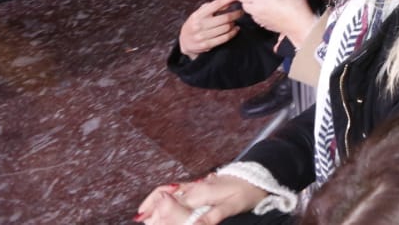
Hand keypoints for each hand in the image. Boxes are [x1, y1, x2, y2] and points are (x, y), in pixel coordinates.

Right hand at [137, 174, 265, 223]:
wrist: (257, 178)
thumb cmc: (246, 192)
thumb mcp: (232, 206)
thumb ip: (211, 216)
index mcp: (199, 193)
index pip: (172, 207)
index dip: (160, 219)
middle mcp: (193, 187)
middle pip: (165, 200)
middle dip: (152, 213)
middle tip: (141, 223)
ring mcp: (195, 185)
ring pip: (167, 193)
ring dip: (154, 204)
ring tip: (143, 217)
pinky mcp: (197, 186)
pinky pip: (174, 190)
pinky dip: (162, 197)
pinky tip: (157, 206)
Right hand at [177, 0, 241, 59]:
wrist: (184, 41)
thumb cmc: (195, 24)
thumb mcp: (200, 13)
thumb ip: (213, 7)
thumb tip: (229, 1)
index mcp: (198, 14)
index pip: (216, 4)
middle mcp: (200, 24)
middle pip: (225, 18)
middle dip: (236, 14)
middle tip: (240, 12)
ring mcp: (203, 35)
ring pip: (226, 28)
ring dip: (234, 24)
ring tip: (235, 21)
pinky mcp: (206, 45)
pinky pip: (224, 38)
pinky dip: (233, 33)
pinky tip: (235, 29)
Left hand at [234, 0, 317, 41]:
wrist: (301, 26)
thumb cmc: (297, 8)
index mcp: (262, 0)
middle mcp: (258, 10)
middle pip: (243, 3)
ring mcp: (260, 19)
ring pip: (248, 11)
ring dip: (250, 4)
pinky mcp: (264, 24)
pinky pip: (255, 17)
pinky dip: (256, 11)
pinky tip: (267, 7)